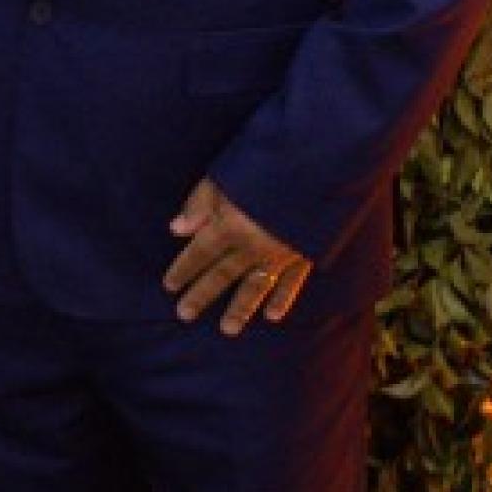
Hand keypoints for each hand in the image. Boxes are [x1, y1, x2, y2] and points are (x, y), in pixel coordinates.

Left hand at [164, 178, 310, 333]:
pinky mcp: (305, 252)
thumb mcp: (228, 174)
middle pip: (222, 274)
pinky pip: (292, 282)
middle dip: (202, 295)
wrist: (322, 164)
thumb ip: (201, 202)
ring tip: (227, 329)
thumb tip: (177, 229)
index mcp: (231, 224)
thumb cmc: (271, 161)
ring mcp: (281, 252)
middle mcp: (253, 245)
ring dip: (240, 309)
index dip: (183, 269)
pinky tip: (272, 316)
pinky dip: (282, 299)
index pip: (200, 252)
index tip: (169, 285)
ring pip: (255, 286)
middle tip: (184, 314)